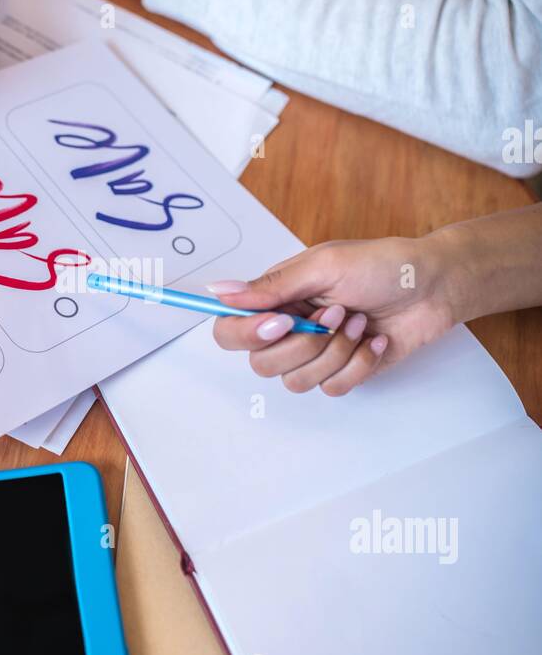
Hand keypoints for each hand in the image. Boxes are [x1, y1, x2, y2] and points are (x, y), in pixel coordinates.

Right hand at [210, 234, 461, 396]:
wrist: (435, 286)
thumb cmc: (383, 265)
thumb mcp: (325, 265)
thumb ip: (272, 285)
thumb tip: (219, 291)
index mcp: (278, 298)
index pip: (230, 330)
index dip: (248, 334)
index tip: (283, 322)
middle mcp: (290, 327)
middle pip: (262, 363)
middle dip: (304, 344)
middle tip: (336, 313)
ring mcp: (317, 352)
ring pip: (297, 381)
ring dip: (335, 353)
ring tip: (359, 323)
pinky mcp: (344, 371)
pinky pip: (332, 389)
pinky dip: (358, 365)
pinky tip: (374, 339)